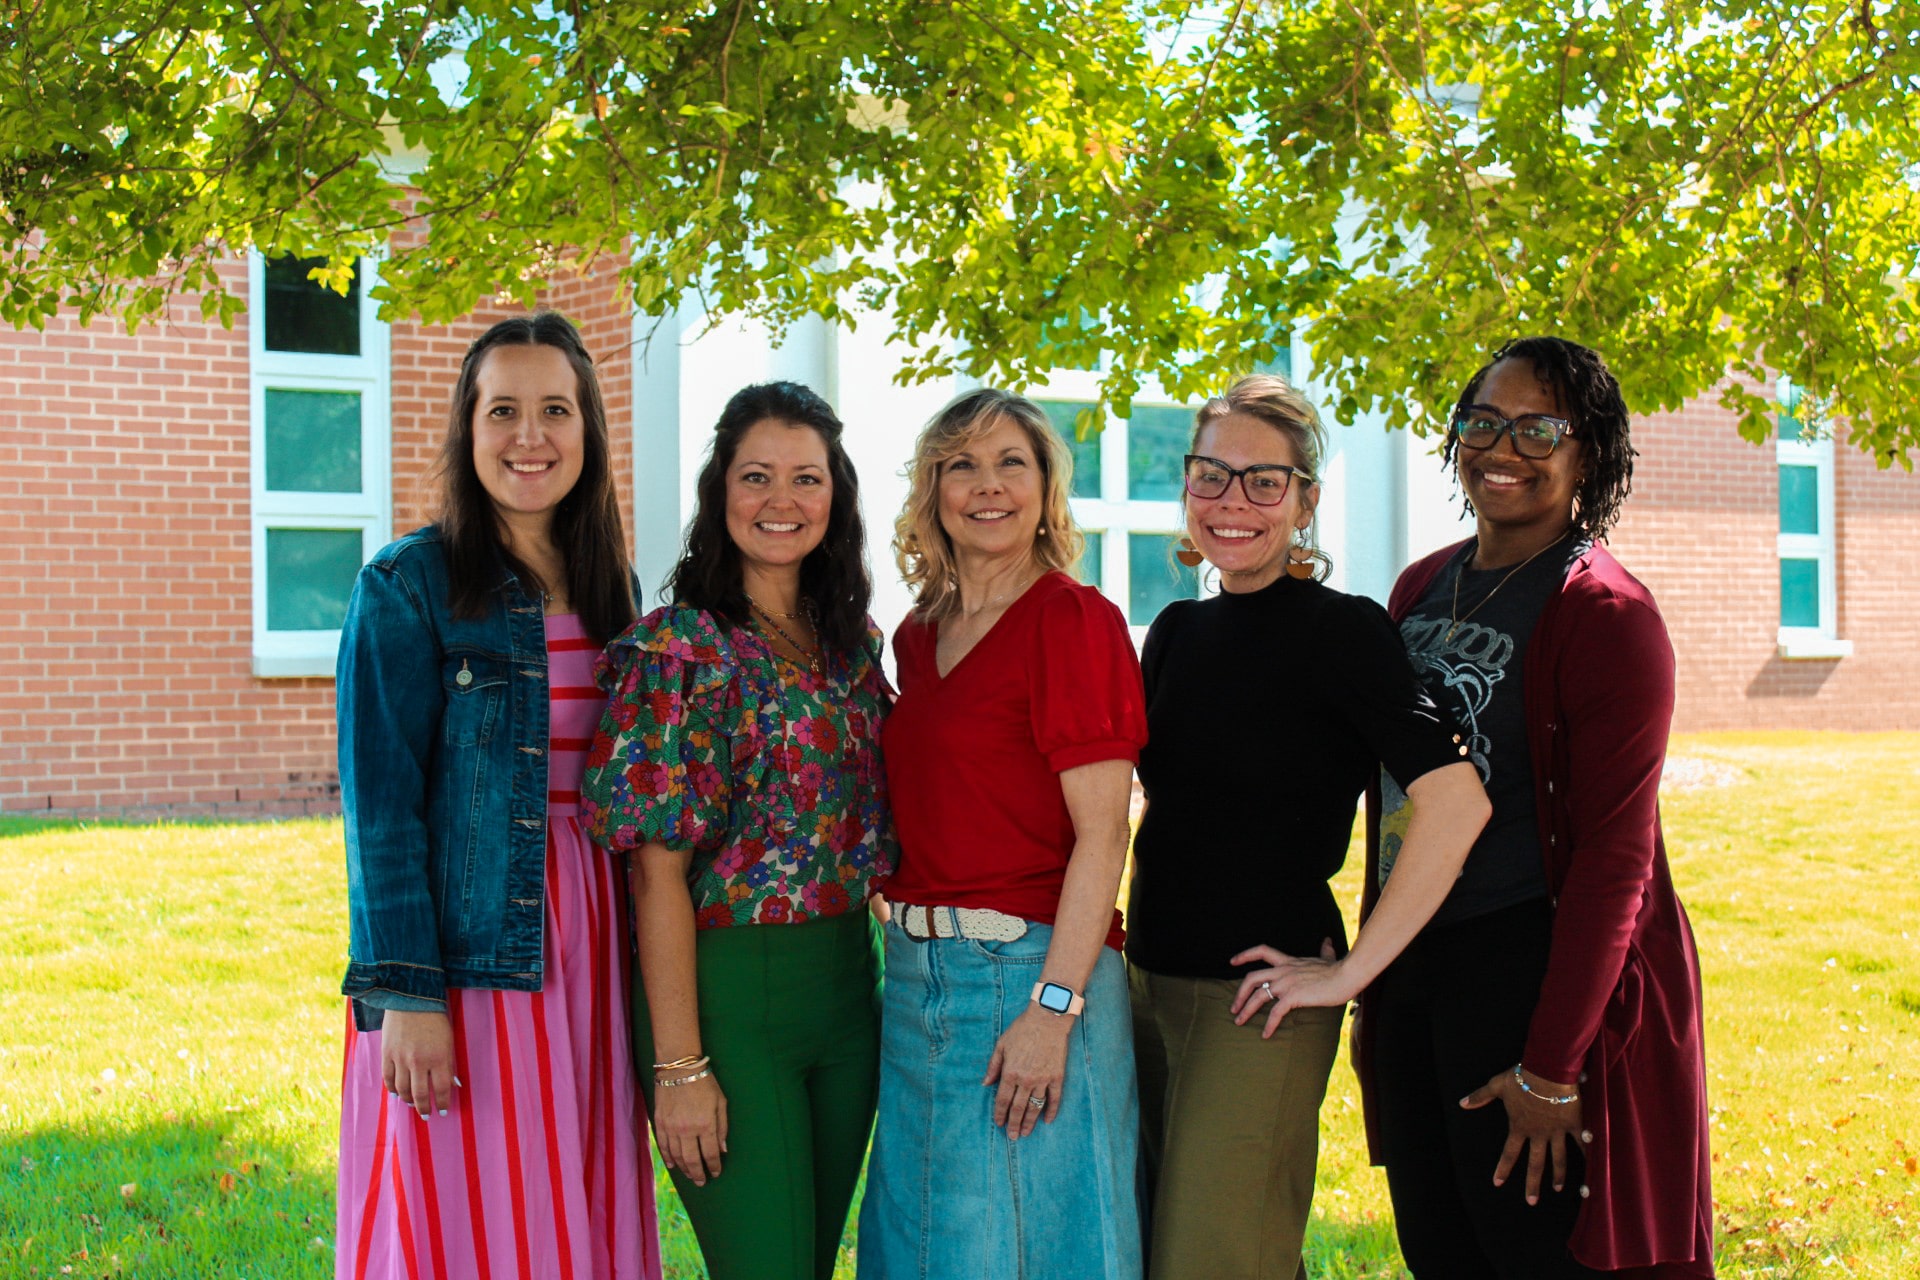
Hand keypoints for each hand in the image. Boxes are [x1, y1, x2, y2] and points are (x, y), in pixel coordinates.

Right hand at [381, 1009, 458, 1118]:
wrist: (411, 1000)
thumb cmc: (435, 1019)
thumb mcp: (449, 1040)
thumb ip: (449, 1063)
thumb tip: (453, 1085)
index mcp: (439, 1057)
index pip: (441, 1089)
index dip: (442, 1103)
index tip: (442, 1111)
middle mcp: (419, 1061)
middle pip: (420, 1094)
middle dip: (424, 1108)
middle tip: (426, 1115)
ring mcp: (400, 1058)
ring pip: (403, 1090)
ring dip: (408, 1101)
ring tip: (412, 1105)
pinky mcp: (387, 1054)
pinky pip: (388, 1078)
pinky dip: (392, 1089)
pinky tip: (396, 1094)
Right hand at [653, 1074, 727, 1185]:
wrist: (679, 1068)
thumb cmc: (704, 1083)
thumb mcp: (721, 1102)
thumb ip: (722, 1127)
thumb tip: (723, 1149)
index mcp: (706, 1124)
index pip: (710, 1153)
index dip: (713, 1166)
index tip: (716, 1173)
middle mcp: (688, 1130)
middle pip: (692, 1160)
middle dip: (698, 1173)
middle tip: (701, 1182)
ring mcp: (672, 1128)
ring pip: (677, 1156)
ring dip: (684, 1169)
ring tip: (689, 1176)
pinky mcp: (660, 1123)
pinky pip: (664, 1146)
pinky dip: (668, 1158)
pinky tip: (673, 1165)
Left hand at [983, 1005, 1072, 1138]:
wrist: (1048, 1019)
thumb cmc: (1022, 1029)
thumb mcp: (1002, 1045)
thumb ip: (993, 1066)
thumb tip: (985, 1084)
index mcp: (1010, 1072)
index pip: (1003, 1099)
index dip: (1000, 1113)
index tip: (999, 1123)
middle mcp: (1026, 1080)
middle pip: (1018, 1108)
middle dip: (1013, 1124)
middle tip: (1012, 1136)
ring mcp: (1043, 1080)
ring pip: (1035, 1107)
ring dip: (1030, 1122)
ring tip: (1025, 1133)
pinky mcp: (1057, 1077)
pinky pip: (1054, 1099)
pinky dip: (1051, 1111)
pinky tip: (1047, 1121)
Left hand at [1228, 939, 1355, 1037]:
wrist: (1347, 975)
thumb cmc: (1339, 969)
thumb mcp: (1327, 957)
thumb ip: (1324, 950)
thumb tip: (1327, 940)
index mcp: (1288, 961)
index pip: (1262, 951)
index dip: (1245, 955)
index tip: (1232, 962)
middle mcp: (1284, 970)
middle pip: (1252, 978)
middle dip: (1239, 993)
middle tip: (1233, 1007)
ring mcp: (1288, 983)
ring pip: (1258, 995)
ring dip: (1246, 1010)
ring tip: (1239, 1021)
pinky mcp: (1294, 996)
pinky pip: (1276, 1012)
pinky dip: (1269, 1024)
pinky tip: (1266, 1034)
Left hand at [1460, 1065, 1587, 1204]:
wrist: (1548, 1072)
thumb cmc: (1521, 1078)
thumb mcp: (1497, 1085)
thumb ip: (1480, 1096)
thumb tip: (1462, 1103)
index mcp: (1519, 1127)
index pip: (1509, 1153)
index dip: (1503, 1168)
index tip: (1498, 1183)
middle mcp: (1538, 1134)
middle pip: (1535, 1164)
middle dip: (1532, 1184)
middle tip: (1531, 1201)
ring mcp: (1557, 1131)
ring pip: (1558, 1158)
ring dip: (1558, 1175)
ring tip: (1558, 1189)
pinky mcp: (1574, 1124)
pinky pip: (1582, 1142)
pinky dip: (1587, 1154)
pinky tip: (1593, 1167)